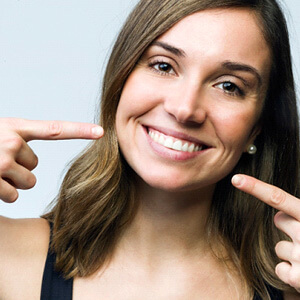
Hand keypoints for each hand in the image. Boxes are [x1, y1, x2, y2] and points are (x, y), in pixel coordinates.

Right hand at [0, 118, 102, 202]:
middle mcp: (12, 141)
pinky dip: (2, 194)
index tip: (101, 131)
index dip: (80, 131)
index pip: (55, 129)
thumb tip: (31, 158)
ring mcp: (2, 161)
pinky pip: (13, 196)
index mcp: (14, 127)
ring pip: (29, 182)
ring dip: (13, 182)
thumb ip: (17, 139)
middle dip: (19, 167)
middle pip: (35, 163)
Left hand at [232, 174, 299, 291]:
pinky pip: (279, 269)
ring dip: (292, 253)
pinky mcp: (298, 278)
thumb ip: (299, 215)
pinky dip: (290, 273)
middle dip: (289, 226)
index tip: (236, 179)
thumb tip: (279, 214)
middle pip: (279, 220)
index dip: (255, 187)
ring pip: (279, 247)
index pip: (278, 198)